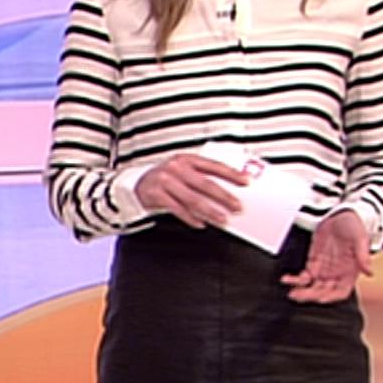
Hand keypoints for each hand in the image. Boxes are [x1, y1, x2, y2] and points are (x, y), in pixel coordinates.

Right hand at [135, 153, 250, 228]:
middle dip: (224, 197)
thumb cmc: (165, 179)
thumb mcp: (183, 171)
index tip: (246, 182)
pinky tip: (201, 224)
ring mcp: (165, 181)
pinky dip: (191, 218)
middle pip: (205, 184)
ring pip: (193, 199)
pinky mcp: (156, 194)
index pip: (213, 166)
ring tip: (223, 220)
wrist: (137, 185)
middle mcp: (176, 168)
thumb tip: (228, 191)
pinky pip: (178, 209)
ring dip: (210, 212)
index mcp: (187, 159)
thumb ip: (201, 177)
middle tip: (237, 207)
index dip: (231, 174)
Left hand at [280, 210, 372, 303]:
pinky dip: (295, 279)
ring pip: (312, 287)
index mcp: (350, 272)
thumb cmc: (354, 226)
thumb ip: (363, 256)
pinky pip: (303, 276)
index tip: (321, 298)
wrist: (341, 214)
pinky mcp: (313, 262)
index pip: (341, 292)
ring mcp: (324, 269)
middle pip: (324, 292)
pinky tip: (287, 279)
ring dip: (302, 291)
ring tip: (292, 292)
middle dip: (312, 296)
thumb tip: (369, 272)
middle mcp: (337, 274)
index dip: (331, 297)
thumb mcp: (360, 238)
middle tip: (299, 295)